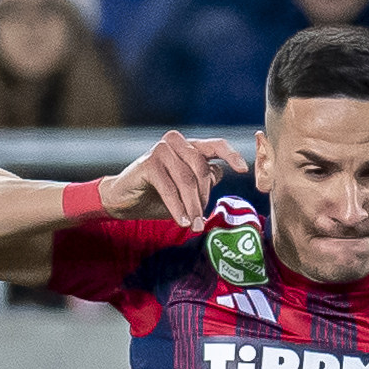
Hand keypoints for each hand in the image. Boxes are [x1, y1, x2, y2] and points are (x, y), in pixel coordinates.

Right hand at [101, 132, 250, 226]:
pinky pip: (170, 188)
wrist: (124, 200)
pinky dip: (177, 207)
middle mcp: (177, 143)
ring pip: (187, 180)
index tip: (243, 170)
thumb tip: (221, 173)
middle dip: (203, 198)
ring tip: (193, 225)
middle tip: (200, 220)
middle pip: (202, 170)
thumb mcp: (187, 190)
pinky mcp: (148, 163)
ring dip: (192, 206)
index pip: (216, 145)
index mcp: (189, 146)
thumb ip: (204, 180)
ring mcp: (162, 150)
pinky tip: (181, 221)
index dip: (231, 156)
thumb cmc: (158, 195)